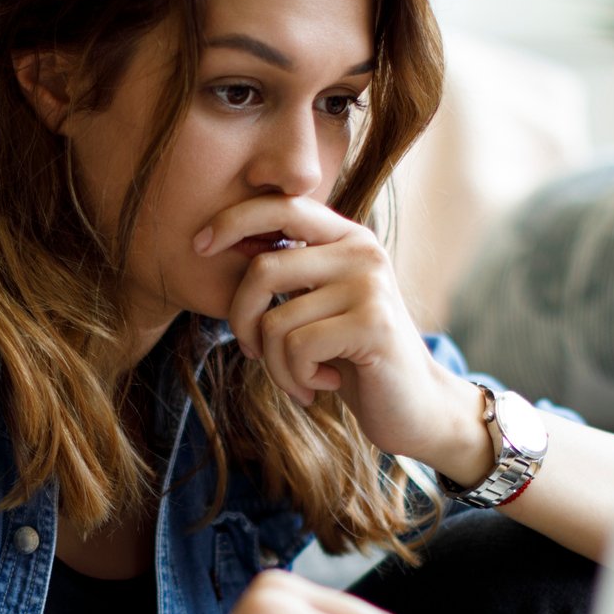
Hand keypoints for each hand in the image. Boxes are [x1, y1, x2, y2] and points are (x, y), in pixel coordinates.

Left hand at [196, 194, 471, 462]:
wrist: (413, 407)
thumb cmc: (352, 358)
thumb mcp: (317, 306)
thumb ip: (286, 274)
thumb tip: (218, 242)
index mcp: (345, 238)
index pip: (281, 206)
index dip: (233, 220)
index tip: (199, 247)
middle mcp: (361, 251)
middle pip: (262, 270)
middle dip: (241, 321)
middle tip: (253, 352)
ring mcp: (370, 285)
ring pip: (275, 322)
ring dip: (275, 365)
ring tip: (299, 380)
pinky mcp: (373, 324)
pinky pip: (297, 348)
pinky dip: (296, 379)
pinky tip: (322, 386)